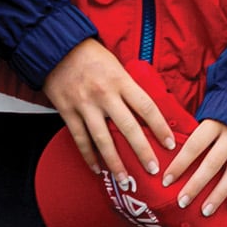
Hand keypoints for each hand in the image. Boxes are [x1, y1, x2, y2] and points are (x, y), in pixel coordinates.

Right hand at [42, 38, 175, 187]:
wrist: (56, 47)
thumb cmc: (92, 55)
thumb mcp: (117, 66)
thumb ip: (129, 88)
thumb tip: (147, 110)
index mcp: (121, 81)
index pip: (146, 107)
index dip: (160, 127)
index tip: (170, 144)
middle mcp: (105, 94)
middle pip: (128, 128)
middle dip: (142, 151)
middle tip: (153, 170)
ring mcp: (85, 104)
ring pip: (103, 139)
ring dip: (115, 162)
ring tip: (124, 179)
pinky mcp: (67, 111)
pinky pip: (80, 138)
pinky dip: (88, 156)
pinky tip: (97, 169)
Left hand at [162, 120, 226, 216]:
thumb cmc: (225, 116)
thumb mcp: (209, 117)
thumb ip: (195, 134)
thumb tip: (167, 152)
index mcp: (215, 124)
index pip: (194, 146)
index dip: (180, 164)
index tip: (166, 181)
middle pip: (212, 163)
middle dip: (196, 184)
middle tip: (182, 202)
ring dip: (219, 194)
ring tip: (206, 211)